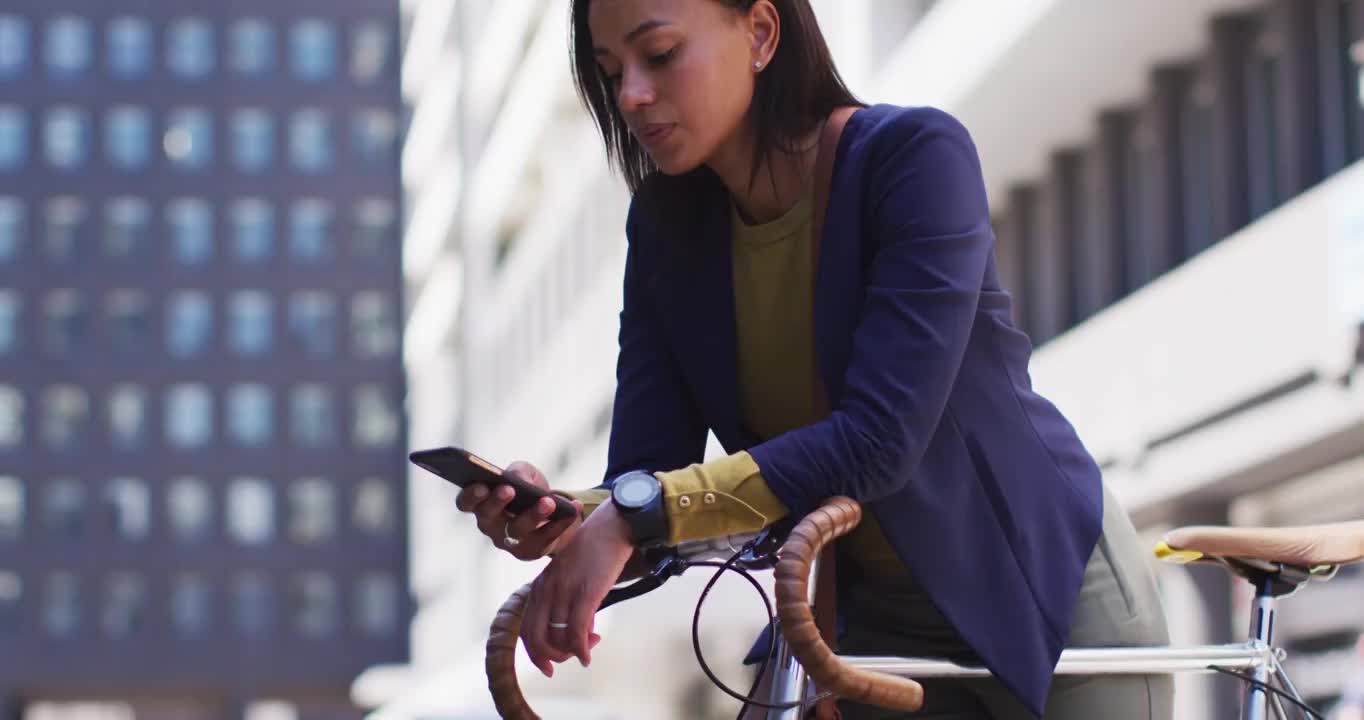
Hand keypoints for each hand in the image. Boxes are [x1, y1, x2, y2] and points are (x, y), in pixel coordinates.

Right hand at [453, 460, 583, 560]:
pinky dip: (561, 523)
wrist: (554, 513)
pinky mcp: (532, 551)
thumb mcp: (525, 473)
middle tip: (510, 490)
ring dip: (533, 515)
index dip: (470, 495)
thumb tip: (520, 481)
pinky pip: (545, 539)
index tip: (481, 485)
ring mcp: (510, 542)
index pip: (466, 502)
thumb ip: (520, 472)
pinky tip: (574, 508)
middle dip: (497, 503)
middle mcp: (491, 525)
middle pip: (487, 517)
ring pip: (517, 531)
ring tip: (548, 501)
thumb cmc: (530, 490)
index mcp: (482, 503)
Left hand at [521, 501, 635, 676]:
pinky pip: (576, 632)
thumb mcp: (569, 575)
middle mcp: (546, 591)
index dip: (536, 654)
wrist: (612, 527)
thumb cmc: (594, 550)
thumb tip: (578, 634)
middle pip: (537, 640)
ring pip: (557, 640)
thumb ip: (566, 601)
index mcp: (539, 587)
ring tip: (591, 643)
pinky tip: (590, 653)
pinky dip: (582, 650)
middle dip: (554, 657)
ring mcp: (564, 592)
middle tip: (575, 656)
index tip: (550, 667)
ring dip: (574, 651)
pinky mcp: (584, 593)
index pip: (526, 631)